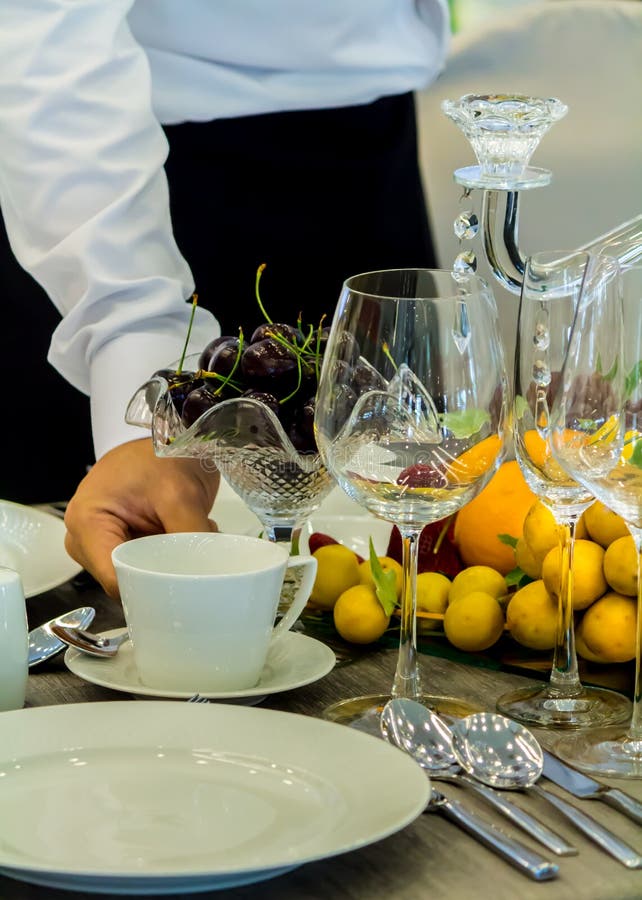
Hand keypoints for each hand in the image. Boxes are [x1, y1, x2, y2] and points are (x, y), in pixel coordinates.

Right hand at [64, 438, 219, 599]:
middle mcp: (85, 537)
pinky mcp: (118, 542)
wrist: (170, 435)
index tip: (181, 586)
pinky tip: (183, 533)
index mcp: (86, 523)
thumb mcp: (181, 494)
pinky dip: (170, 555)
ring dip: (170, 561)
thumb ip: (190, 538)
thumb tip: (204, 575)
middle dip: (164, 572)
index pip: (114, 579)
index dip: (147, 588)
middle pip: (125, 580)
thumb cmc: (163, 454)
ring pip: (139, 575)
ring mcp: (100, 542)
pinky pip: (146, 564)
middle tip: (194, 548)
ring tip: (189, 532)